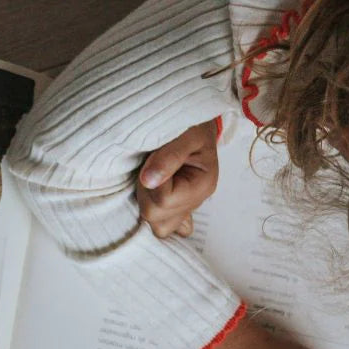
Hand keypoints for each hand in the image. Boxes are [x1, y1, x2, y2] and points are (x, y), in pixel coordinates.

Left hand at [137, 119, 219, 237]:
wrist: (194, 121)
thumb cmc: (192, 124)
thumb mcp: (186, 134)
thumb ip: (169, 156)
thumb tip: (149, 181)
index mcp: (202, 185)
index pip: (164, 201)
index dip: (150, 182)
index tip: (153, 159)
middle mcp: (195, 201)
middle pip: (157, 218)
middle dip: (146, 193)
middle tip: (150, 168)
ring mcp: (185, 207)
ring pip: (159, 227)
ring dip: (148, 202)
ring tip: (152, 177)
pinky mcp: (176, 207)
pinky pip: (165, 226)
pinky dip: (155, 214)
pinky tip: (153, 195)